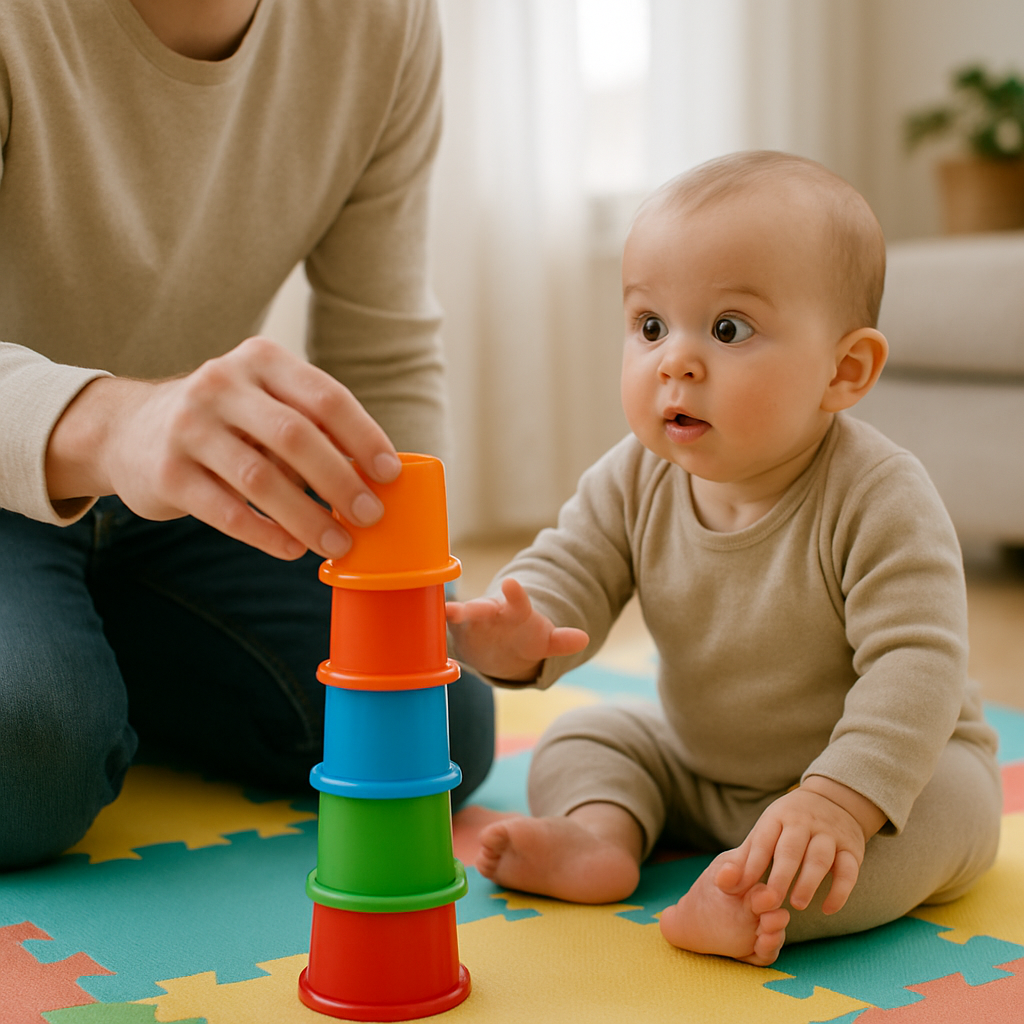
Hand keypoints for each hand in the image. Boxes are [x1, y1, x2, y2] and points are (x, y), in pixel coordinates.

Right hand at [45, 337, 400, 559]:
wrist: (128, 429)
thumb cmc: (226, 422)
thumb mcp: (265, 404)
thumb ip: (313, 427)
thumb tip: (377, 476)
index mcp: (261, 360)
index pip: (325, 397)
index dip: (364, 437)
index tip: (390, 474)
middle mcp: (221, 385)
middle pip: (295, 436)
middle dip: (340, 481)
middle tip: (370, 516)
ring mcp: (188, 426)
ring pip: (260, 478)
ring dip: (307, 517)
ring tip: (338, 544)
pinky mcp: (166, 472)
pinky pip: (225, 511)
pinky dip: (265, 534)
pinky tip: (292, 549)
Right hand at [446, 577, 588, 681]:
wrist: (498, 644)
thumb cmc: (522, 638)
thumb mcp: (542, 642)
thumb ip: (560, 640)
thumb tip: (585, 638)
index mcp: (515, 613)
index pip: (517, 603)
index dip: (515, 595)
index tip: (511, 583)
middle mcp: (490, 612)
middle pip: (481, 608)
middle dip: (472, 608)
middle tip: (458, 609)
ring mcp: (470, 622)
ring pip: (459, 616)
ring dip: (450, 615)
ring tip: (440, 615)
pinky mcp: (455, 632)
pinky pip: (444, 628)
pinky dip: (436, 626)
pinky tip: (418, 629)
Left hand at [714, 778, 883, 915]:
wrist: (834, 800)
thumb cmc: (789, 824)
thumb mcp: (766, 831)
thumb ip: (745, 859)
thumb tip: (723, 883)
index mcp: (778, 817)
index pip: (763, 841)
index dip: (751, 865)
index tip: (740, 889)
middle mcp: (804, 823)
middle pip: (791, 850)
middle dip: (780, 876)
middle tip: (771, 902)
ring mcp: (829, 834)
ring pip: (820, 858)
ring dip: (808, 882)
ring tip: (797, 904)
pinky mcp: (852, 848)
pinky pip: (849, 870)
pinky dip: (840, 891)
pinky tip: (828, 909)